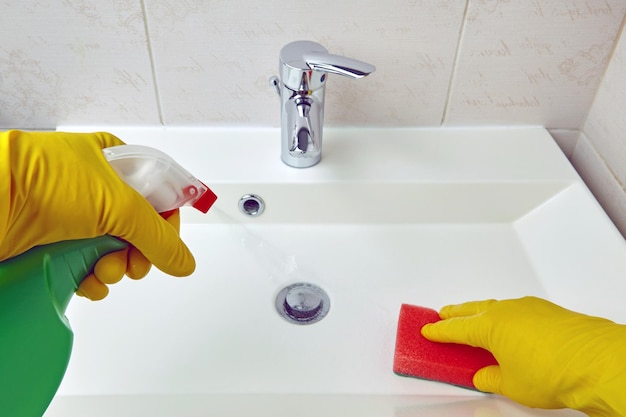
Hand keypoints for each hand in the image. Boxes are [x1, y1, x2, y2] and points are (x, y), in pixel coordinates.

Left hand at [1, 130, 194, 297]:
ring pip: (113, 252)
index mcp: (115, 163)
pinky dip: (93, 280)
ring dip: (115, 269)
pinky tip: (88, 282)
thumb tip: (184, 262)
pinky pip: (87, 267)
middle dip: (139, 253)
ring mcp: (75, 217)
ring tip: (103, 271)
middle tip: (133, 263)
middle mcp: (96, 189)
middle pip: (138, 229)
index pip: (157, 195)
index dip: (166, 223)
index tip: (166, 245)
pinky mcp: (55, 243)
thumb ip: (158, 237)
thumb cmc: (43, 181)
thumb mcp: (118, 204)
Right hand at [421, 297, 625, 416]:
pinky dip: (507, 316)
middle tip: (443, 314)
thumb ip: (491, 378)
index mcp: (488, 326)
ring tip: (475, 320)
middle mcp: (505, 311)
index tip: (428, 330)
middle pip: (472, 310)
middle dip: (455, 313)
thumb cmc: (553, 371)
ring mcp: (528, 308)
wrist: (595, 362)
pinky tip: (511, 328)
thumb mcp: (511, 385)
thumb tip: (485, 376)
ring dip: (482, 312)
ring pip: (496, 307)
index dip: (439, 331)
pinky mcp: (548, 310)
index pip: (455, 329)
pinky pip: (517, 309)